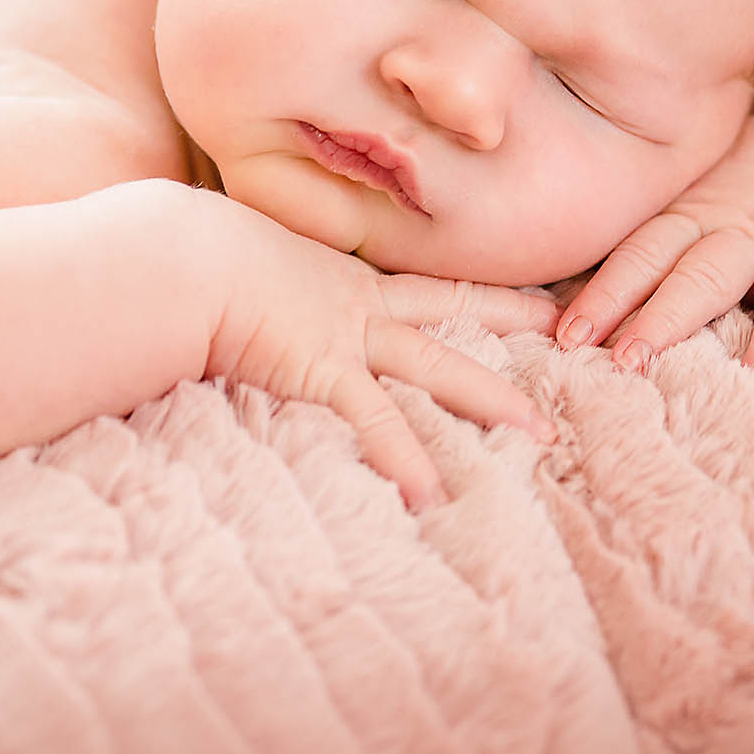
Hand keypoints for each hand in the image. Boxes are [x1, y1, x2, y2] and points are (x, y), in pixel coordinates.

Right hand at [202, 199, 560, 510]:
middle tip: (578, 335)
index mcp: (345, 280)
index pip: (430, 284)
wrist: (176, 261)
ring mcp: (347, 336)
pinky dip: (403, 458)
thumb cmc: (194, 257)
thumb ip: (266, 281)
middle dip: (519, 322)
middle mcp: (359, 304)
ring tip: (541, 433)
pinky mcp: (321, 370)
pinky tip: (432, 496)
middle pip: (457, 309)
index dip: (483, 289)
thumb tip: (262, 296)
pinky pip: (375, 419)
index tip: (534, 295)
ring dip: (493, 399)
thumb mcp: (245, 261)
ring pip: (439, 366)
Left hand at [552, 99, 753, 381]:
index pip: (644, 254)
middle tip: (632, 362)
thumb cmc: (730, 192)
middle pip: (704, 276)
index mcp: (693, 216)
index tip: (572, 338)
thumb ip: (641, 256)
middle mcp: (745, 230)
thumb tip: (562, 317)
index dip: (606, 295)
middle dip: (666, 319)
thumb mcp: (682, 204)